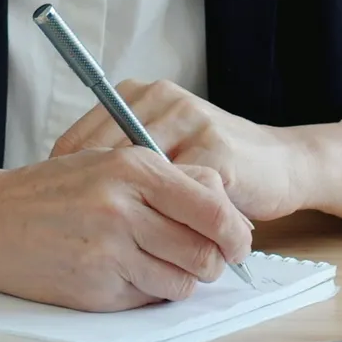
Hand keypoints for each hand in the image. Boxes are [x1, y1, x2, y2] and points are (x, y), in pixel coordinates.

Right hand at [0, 148, 254, 311]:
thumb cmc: (51, 190)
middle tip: (206, 258)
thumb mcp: (109, 162)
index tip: (237, 240)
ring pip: (183, 281)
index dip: (235, 230)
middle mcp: (123, 208)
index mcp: (133, 168)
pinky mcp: (97, 288)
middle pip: (205, 251)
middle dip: (214, 260)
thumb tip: (223, 201)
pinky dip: (148, 290)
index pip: (213, 206)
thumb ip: (166, 178)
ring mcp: (109, 251)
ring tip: (159, 262)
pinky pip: (149, 298)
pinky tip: (125, 271)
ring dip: (182, 278)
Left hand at [50, 80, 311, 222]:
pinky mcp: (216, 151)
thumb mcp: (160, 152)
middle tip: (79, 237)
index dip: (64, 182)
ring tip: (112, 246)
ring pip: (139, 179)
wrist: (282, 164)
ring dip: (127, 216)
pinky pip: (177, 196)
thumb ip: (120, 160)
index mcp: (139, 95)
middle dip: (91, 202)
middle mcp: (162, 100)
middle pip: (103, 158)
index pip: (80, 139)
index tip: (59, 216)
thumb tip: (61, 188)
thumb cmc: (212, 162)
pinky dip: (165, 224)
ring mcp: (191, 121)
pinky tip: (155, 245)